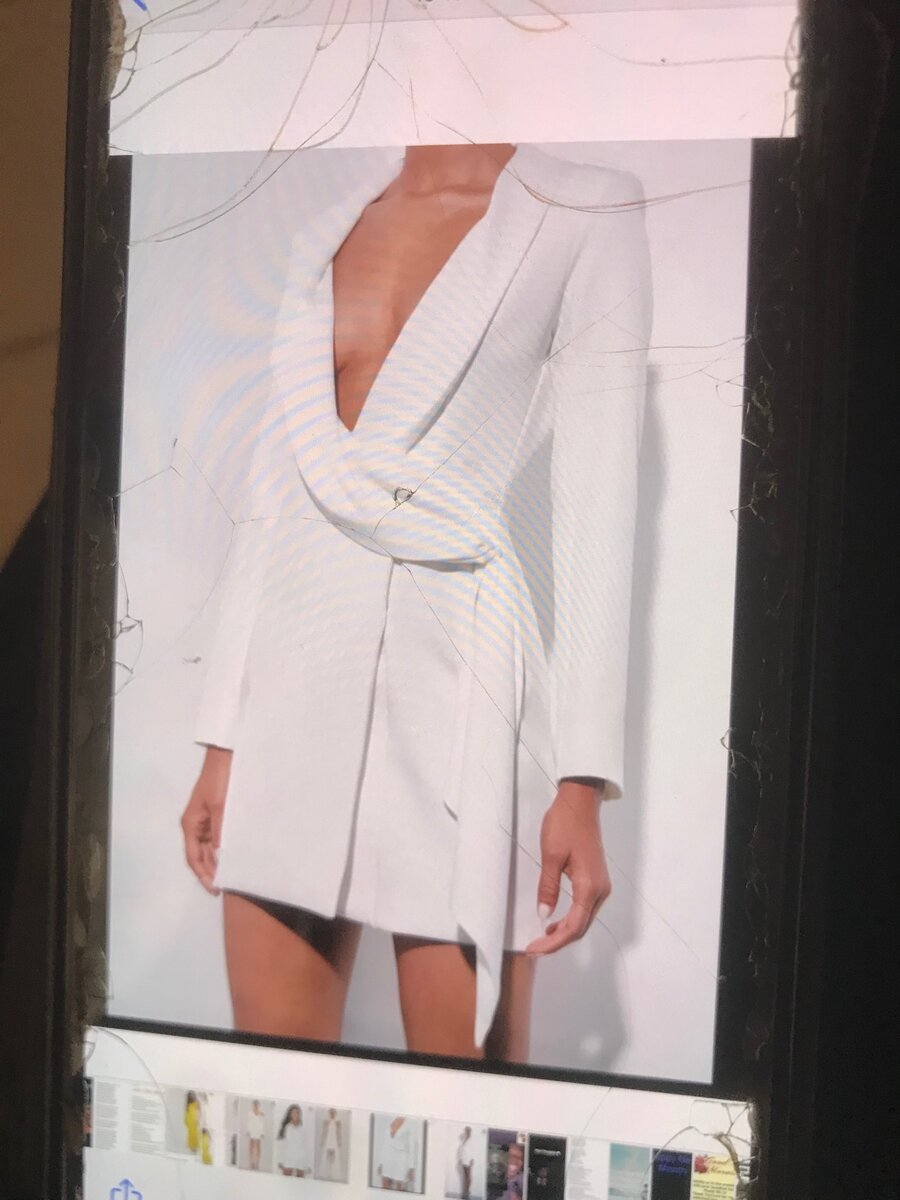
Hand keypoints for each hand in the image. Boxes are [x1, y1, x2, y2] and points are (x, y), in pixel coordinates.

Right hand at [180, 746, 231, 893]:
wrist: (226, 757)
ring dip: (218, 861)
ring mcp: (205, 820)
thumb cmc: (220, 780)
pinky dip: (224, 848)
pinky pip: (217, 837)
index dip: (203, 875)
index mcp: (190, 824)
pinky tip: (236, 855)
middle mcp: (195, 825)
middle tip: (227, 886)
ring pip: (210, 847)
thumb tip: (221, 857)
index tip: (215, 888)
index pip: (194, 858)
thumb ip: (220, 833)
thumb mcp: (221, 808)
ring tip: (233, 875)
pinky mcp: (215, 814)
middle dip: (212, 871)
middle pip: (201, 855)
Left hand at [526, 779, 610, 955]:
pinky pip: (584, 908)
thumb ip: (548, 888)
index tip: (534, 949)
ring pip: (584, 919)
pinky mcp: (596, 880)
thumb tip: (544, 915)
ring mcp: (601, 885)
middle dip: (558, 941)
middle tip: (534, 948)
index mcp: (590, 887)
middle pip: (581, 927)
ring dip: (564, 932)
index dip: (554, 942)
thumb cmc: (564, 825)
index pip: (574, 927)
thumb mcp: (551, 856)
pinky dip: (570, 919)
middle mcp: (600, 891)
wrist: (580, 803)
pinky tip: (555, 921)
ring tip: (541, 938)